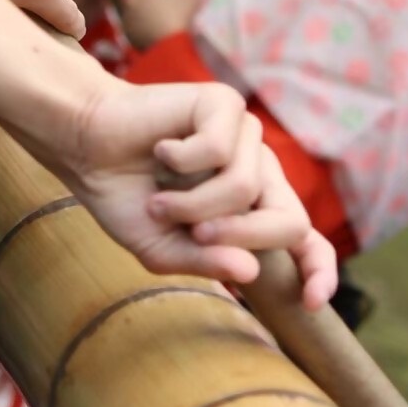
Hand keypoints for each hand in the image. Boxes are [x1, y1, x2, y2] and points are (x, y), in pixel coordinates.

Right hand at [21, 74, 331, 302]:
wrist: (88, 147)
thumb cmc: (128, 198)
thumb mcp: (162, 249)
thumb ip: (205, 261)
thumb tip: (250, 270)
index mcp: (255, 209)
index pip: (306, 242)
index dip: (319, 271)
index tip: (310, 302)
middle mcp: (260, 171)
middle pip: (291, 220)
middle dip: (241, 235)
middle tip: (195, 233)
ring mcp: (247, 136)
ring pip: (246, 188)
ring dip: (192, 202)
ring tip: (160, 197)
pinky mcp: (226, 104)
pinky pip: (218, 149)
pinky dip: (180, 159)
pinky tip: (161, 149)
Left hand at [118, 0, 196, 50]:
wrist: (169, 44)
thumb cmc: (179, 15)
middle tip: (146, 3)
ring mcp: (127, 17)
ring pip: (127, 12)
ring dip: (134, 13)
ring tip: (146, 19)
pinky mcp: (127, 32)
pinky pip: (128, 27)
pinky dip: (134, 27)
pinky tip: (145, 31)